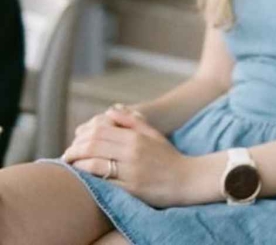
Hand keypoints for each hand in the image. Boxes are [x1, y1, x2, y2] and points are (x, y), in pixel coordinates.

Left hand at [63, 106, 206, 207]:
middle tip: (66, 155)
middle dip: (74, 150)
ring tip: (71, 165)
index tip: (74, 143)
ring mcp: (131, 171)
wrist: (187, 179)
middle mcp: (132, 152)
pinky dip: (90, 179)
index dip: (81, 136)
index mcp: (136, 137)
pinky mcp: (131, 189)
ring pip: (95, 164)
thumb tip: (111, 109)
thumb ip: (132, 121)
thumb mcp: (153, 134)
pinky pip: (104, 182)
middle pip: (93, 146)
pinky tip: (84, 178)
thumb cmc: (168, 157)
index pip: (100, 131)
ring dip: (78, 164)